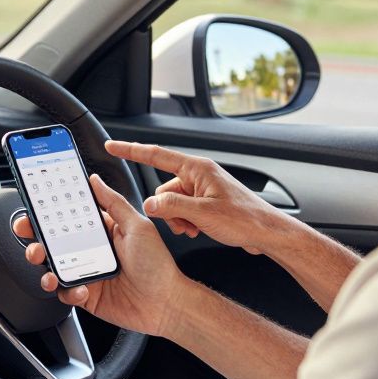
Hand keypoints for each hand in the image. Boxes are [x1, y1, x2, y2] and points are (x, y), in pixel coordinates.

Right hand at [12, 174, 193, 337]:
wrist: (165, 304)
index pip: (68, 218)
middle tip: (31, 239)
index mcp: (101, 231)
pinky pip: (65, 293)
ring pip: (52, 268)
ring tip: (48, 269)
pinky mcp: (86, 296)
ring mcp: (86, 274)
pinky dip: (68, 291)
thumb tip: (95, 181)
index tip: (33, 210)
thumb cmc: (157, 265)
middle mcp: (90, 252)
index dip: (47, 214)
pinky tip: (80, 290)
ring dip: (44, 267)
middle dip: (35, 240)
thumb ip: (113, 203)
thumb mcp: (137, 226)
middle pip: (52, 243)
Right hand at [105, 140, 292, 255]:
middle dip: (167, 209)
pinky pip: (182, 210)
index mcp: (197, 169)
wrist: (266, 232)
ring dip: (177, 219)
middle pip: (163, 188)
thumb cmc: (244, 219)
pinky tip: (198, 230)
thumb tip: (149, 203)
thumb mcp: (203, 214)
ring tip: (194, 229)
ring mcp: (202, 189)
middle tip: (184, 224)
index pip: (155, 155)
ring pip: (171, 203)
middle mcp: (198, 175)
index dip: (130, 151)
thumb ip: (172, 207)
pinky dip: (185, 222)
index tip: (111, 146)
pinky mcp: (206, 202)